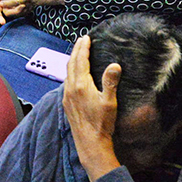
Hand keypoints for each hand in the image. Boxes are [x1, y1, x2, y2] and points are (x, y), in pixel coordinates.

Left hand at [63, 35, 121, 181]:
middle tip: (82, 40)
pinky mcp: (66, 103)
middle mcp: (70, 88)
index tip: (86, 38)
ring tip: (78, 53)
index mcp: (80, 85)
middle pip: (71, 63)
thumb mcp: (109, 102)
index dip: (83, 48)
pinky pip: (66, 81)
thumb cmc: (101, 124)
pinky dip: (71, 72)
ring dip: (73, 60)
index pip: (80, 61)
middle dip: (76, 50)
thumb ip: (110, 82)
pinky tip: (75, 74)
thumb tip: (114, 65)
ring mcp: (67, 96)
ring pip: (67, 72)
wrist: (90, 144)